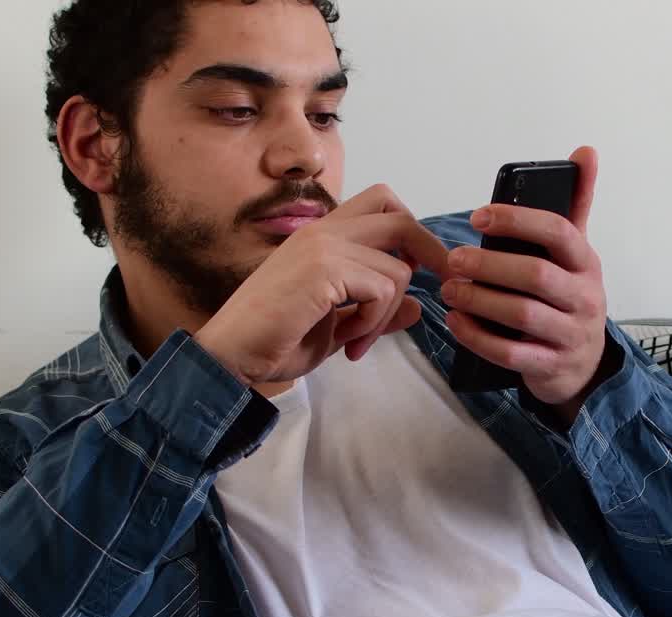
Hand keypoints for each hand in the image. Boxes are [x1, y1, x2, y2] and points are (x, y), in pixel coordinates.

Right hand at [195, 184, 451, 385]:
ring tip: (357, 340)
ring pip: (398, 268)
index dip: (410, 232)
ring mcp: (322, 246)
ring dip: (387, 313)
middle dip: (429, 251)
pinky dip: (374, 322)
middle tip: (441, 285)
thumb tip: (418, 307)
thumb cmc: (274, 341)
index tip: (423, 269)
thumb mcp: (338, 326)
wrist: (230, 357)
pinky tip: (348, 341)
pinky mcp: (323, 269)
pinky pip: (383, 290)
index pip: (381, 203)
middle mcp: (321, 231)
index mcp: (321, 235)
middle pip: (398, 215)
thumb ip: (376, 311)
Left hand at [441, 147, 609, 410]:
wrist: (584, 366)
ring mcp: (570, 334)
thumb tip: (586, 150)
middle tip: (454, 260)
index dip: (517, 221)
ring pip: (523, 314)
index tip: (479, 217)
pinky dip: (478, 337)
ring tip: (449, 290)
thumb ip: (576, 205)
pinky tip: (456, 323)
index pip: (558, 232)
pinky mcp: (551, 366)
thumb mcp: (577, 255)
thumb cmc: (569, 299)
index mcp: (587, 262)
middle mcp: (585, 297)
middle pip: (536, 274)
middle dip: (490, 265)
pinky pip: (511, 352)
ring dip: (480, 300)